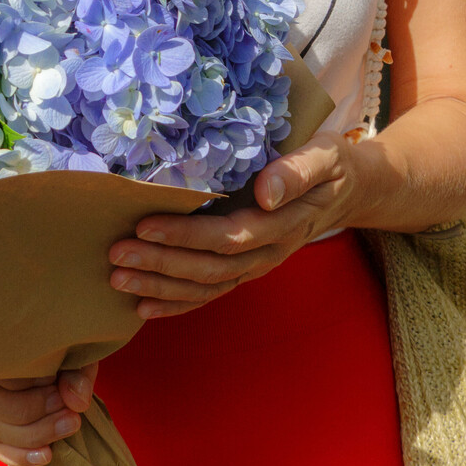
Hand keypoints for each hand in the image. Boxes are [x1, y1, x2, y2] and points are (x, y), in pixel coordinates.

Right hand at [0, 361, 98, 465]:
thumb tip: (76, 401)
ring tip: (69, 425)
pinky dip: (20, 455)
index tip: (56, 379)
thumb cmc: (59, 351)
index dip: (29, 379)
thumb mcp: (72, 354)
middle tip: (67, 407)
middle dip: (35, 408)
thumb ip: (76, 373)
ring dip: (34, 433)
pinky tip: (47, 454)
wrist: (55, 362)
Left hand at [107, 124, 357, 318]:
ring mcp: (257, 265)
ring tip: (118, 281)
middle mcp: (268, 252)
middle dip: (160, 265)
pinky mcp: (247, 270)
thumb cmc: (330, 166)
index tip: (145, 225)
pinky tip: (143, 308)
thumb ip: (297, 172)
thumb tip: (266, 191)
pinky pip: (211, 294)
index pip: (229, 236)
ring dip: (160, 287)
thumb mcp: (324, 157)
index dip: (186, 235)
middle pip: (210, 268)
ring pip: (206, 286)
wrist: (348, 190)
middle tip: (116, 255)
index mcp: (283, 224)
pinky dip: (177, 304)